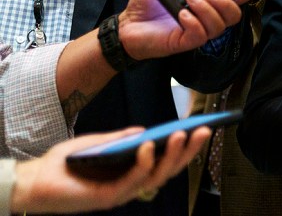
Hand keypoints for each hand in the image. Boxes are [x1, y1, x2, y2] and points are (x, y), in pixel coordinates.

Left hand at [10, 125, 210, 212]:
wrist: (35, 180)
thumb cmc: (64, 164)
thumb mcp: (97, 143)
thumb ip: (121, 138)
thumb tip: (146, 130)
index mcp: (132, 170)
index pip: (165, 159)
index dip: (185, 146)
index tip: (201, 128)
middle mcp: (132, 183)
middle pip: (169, 168)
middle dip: (189, 150)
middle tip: (203, 130)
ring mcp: (123, 191)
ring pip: (157, 176)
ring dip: (172, 156)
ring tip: (181, 135)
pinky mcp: (109, 197)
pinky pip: (134, 180)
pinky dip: (145, 163)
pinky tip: (149, 145)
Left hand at [117, 0, 269, 59]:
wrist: (126, 27)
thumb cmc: (145, 7)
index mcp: (206, 1)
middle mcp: (207, 17)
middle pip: (234, 14)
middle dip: (227, 2)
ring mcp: (198, 31)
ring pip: (219, 25)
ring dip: (207, 10)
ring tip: (189, 0)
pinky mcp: (186, 42)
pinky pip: (200, 35)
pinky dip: (193, 23)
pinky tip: (181, 15)